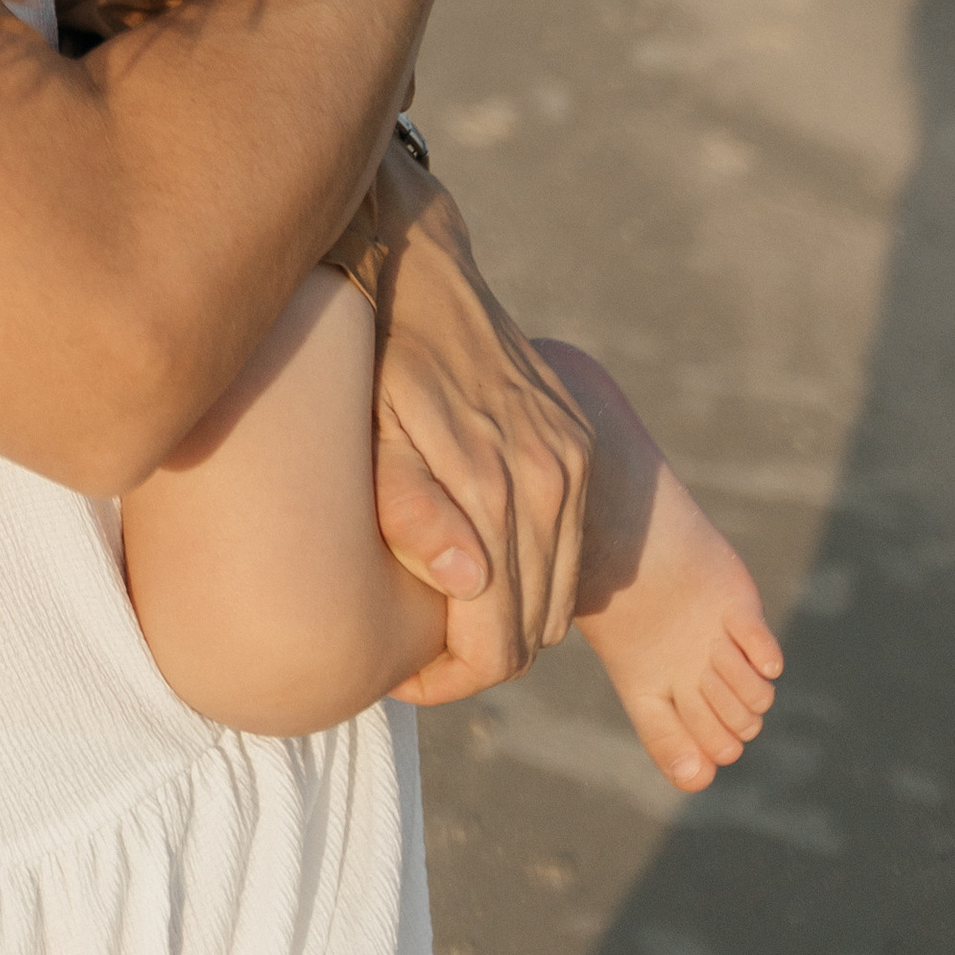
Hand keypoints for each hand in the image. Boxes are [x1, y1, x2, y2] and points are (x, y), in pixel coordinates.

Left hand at [370, 149, 591, 702]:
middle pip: (532, 629)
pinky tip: (487, 575)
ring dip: (511, 625)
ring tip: (447, 622)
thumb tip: (471, 585)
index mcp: (496, 484)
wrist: (422, 275)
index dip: (450, 679)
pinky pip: (572, 549)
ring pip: (558, 597)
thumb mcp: (374, 433)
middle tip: (419, 658)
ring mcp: (573, 460)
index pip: (495, 639)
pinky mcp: (580, 444)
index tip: (402, 677)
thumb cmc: (378, 361)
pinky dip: (537, 582)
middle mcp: (551, 477)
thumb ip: (413, 508)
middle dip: (477, 659)